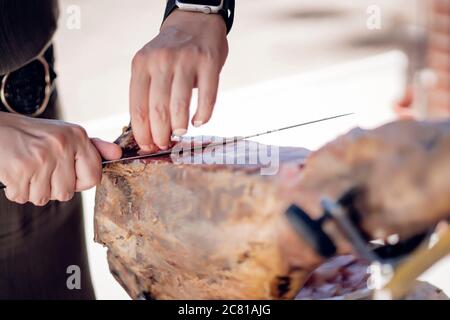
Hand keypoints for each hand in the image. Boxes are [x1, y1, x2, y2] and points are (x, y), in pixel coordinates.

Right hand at [0, 112, 121, 205]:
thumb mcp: (64, 134)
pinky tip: (14, 172)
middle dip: (51, 187)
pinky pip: (23, 196)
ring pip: (44, 197)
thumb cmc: (30, 134)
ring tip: (26, 169)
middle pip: (66, 192)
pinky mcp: (20, 169)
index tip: (67, 175)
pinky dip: (15, 190)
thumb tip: (117, 154)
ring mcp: (41, 158)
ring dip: (32, 190)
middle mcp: (62, 145)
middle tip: (40, 169)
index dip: (80, 183)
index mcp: (77, 136)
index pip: (94, 177)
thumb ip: (92, 147)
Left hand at [130, 9, 227, 150]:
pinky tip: (199, 121)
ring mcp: (186, 60)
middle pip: (157, 110)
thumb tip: (148, 132)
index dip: (143, 133)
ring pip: (179, 105)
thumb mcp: (150, 65)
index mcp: (141, 65)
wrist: (195, 22)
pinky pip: (207, 97)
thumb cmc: (171, 53)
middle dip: (160, 135)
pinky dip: (203, 115)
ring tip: (180, 133)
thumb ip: (147, 92)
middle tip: (165, 144)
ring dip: (179, 126)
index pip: (138, 108)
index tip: (148, 146)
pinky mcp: (208, 62)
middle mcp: (161, 61)